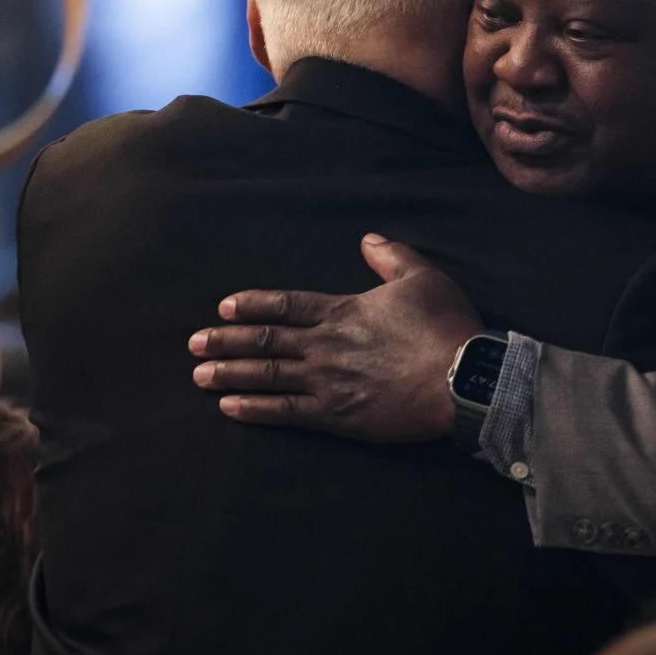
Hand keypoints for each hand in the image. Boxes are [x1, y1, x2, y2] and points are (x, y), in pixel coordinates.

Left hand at [191, 236, 481, 442]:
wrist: (461, 378)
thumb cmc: (445, 326)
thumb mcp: (423, 278)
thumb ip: (392, 257)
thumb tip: (368, 239)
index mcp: (343, 310)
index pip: (286, 305)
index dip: (252, 306)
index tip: (223, 308)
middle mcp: (325, 344)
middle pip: (265, 341)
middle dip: (226, 341)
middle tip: (193, 343)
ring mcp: (327, 381)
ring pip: (267, 375)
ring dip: (230, 373)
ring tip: (199, 375)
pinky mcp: (336, 415)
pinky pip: (285, 412)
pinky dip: (255, 409)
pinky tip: (230, 407)